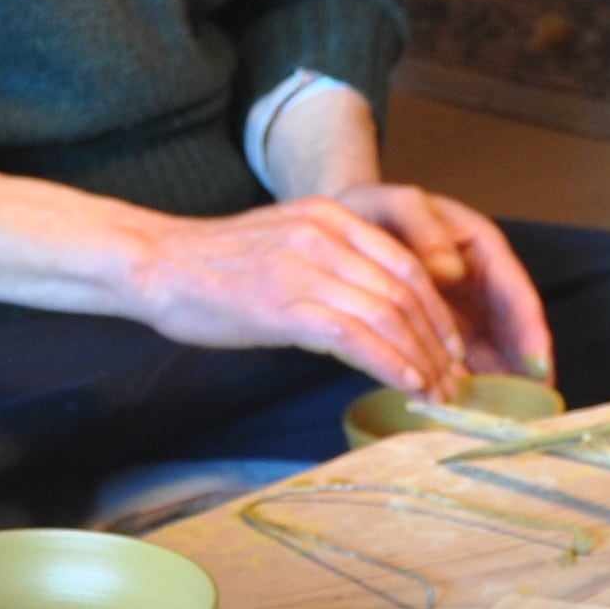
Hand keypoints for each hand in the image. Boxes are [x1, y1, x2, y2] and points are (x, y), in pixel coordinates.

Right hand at [126, 199, 477, 398]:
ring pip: (387, 314)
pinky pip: (354, 335)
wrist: (156, 264)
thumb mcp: (288, 245)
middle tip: (453, 381)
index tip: (451, 350)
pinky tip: (406, 384)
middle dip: (437, 342)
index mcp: (332, 215)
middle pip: (406, 291)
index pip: (409, 264)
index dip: (438, 312)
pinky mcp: (284, 305)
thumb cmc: (216, 267)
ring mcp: (305, 266)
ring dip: (420, 359)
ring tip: (435, 393)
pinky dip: (388, 362)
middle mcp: (326, 234)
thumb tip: (378, 315)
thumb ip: (334, 266)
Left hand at [256, 88, 555, 383]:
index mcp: (483, 249)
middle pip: (511, 332)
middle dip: (521, 370)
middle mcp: (479, 283)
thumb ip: (424, 227)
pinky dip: (460, 383)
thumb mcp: (399, 205)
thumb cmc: (376, 209)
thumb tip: (452, 271)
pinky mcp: (439, 329)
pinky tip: (456, 407)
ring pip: (489, 352)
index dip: (531, 331)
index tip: (539, 365)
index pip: (518, 295)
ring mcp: (462, 308)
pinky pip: (458, 360)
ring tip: (494, 416)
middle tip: (527, 409)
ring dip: (494, 383)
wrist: (348, 223)